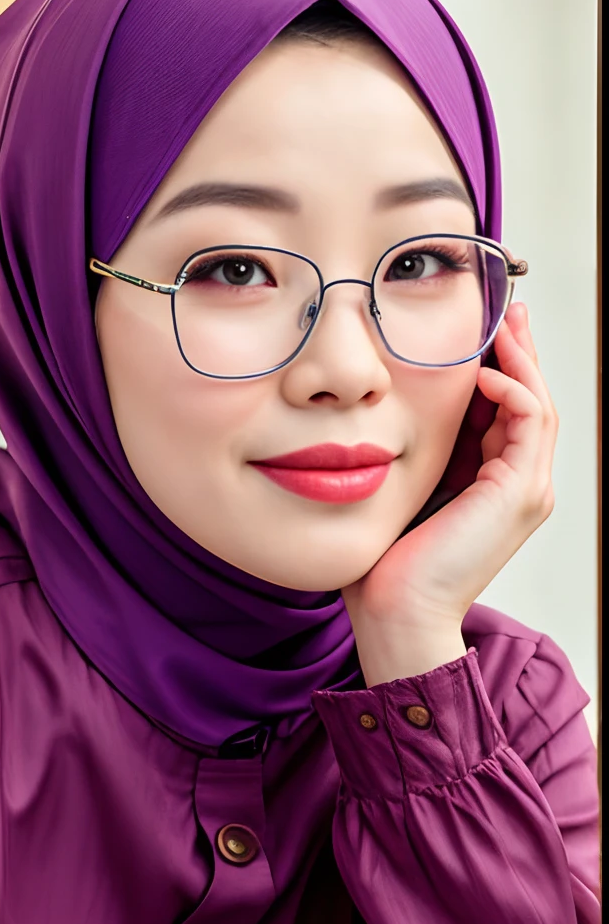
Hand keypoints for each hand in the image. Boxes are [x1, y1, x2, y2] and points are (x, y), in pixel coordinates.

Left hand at [342, 303, 556, 640]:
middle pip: (531, 402)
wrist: (395, 612)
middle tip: (508, 311)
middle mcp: (519, 487)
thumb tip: (389, 413)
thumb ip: (412, 454)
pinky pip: (530, 422)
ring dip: (521, 360)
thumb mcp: (402, 489)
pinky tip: (485, 373)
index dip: (501, 367)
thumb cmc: (386, 564)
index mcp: (495, 485)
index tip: (484, 330)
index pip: (508, 412)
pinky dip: (513, 390)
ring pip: (538, 406)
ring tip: (504, 324)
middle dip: (521, 353)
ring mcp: (525, 491)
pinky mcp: (519, 493)